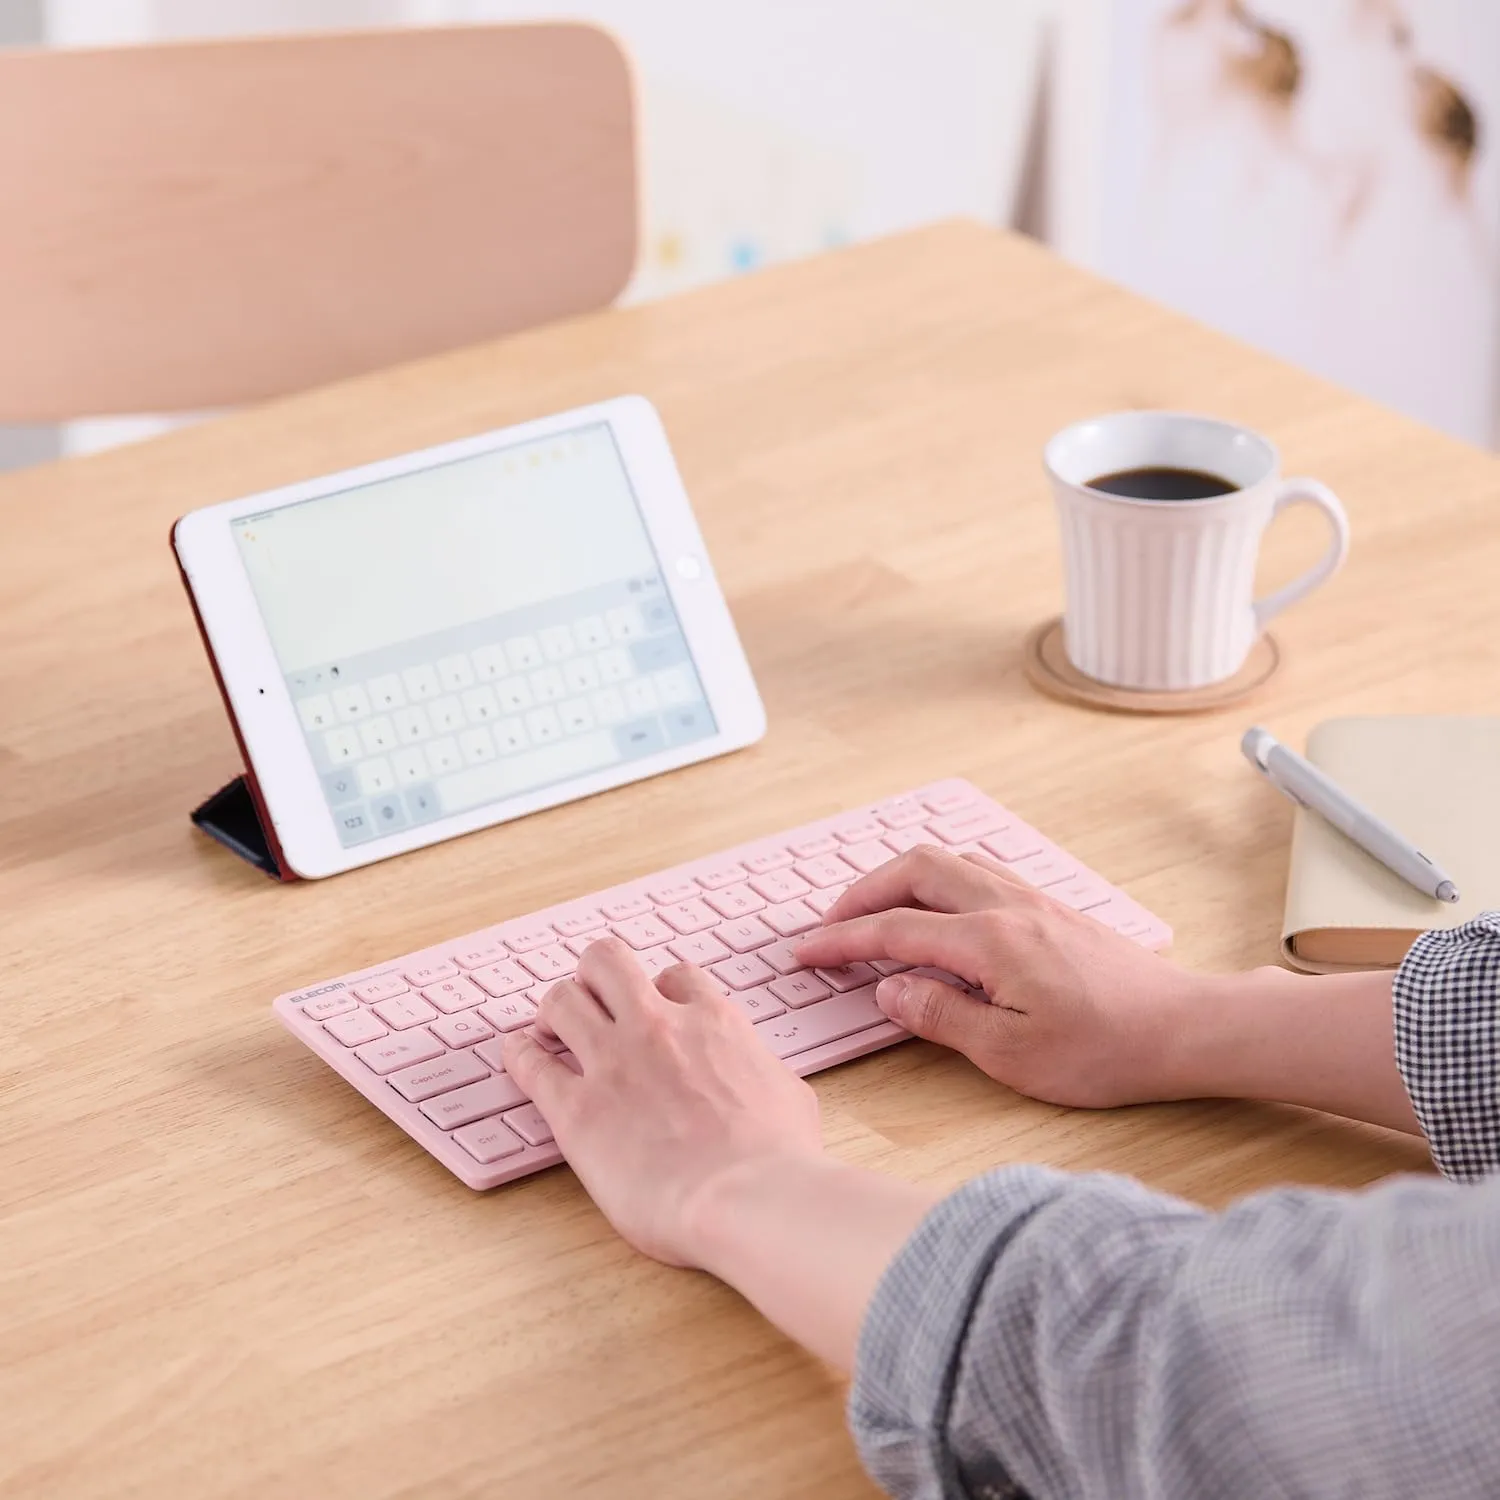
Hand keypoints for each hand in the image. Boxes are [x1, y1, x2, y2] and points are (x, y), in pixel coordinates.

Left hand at [502, 938, 822, 1265]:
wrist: (750, 1199)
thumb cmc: (779, 1160)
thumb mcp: (789, 1095)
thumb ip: (761, 1071)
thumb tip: (764, 1078)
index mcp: (712, 1022)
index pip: (674, 976)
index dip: (659, 991)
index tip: (653, 1010)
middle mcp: (657, 1027)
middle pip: (607, 961)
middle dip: (596, 977)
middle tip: (593, 1003)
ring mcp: (613, 1063)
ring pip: (561, 998)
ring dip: (555, 1009)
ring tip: (552, 1029)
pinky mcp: (577, 1110)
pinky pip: (531, 1062)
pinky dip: (520, 1054)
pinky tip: (519, 1055)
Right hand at [794, 846, 1210, 1108]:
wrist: (1183, 1028)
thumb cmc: (1106, 1049)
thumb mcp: (1011, 1055)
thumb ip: (941, 1017)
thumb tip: (889, 990)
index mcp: (989, 941)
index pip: (893, 930)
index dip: (840, 941)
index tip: (804, 953)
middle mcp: (1006, 905)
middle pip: (914, 870)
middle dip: (861, 891)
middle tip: (830, 925)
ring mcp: (1031, 899)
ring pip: (948, 861)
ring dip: (900, 879)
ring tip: (874, 911)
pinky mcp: (1051, 906)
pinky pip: (979, 870)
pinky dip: (939, 880)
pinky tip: (938, 909)